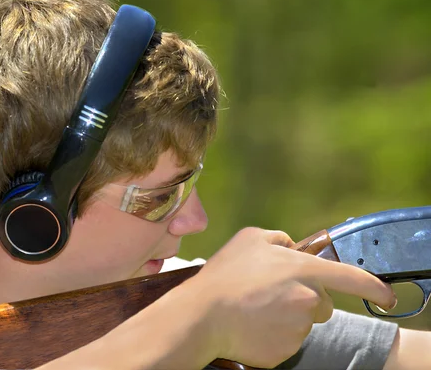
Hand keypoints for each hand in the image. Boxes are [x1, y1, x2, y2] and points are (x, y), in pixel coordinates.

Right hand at [184, 227, 396, 368]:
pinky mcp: (286, 351)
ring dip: (287, 316)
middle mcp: (308, 300)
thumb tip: (293, 246)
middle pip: (323, 304)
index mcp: (303, 270)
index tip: (388, 297)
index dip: (374, 287)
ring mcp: (298, 329)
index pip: (351, 278)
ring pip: (303, 323)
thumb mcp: (249, 239)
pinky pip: (288, 341)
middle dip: (306, 299)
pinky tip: (253, 325)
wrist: (202, 315)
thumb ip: (279, 239)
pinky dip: (274, 334)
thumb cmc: (225, 275)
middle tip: (271, 294)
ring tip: (255, 309)